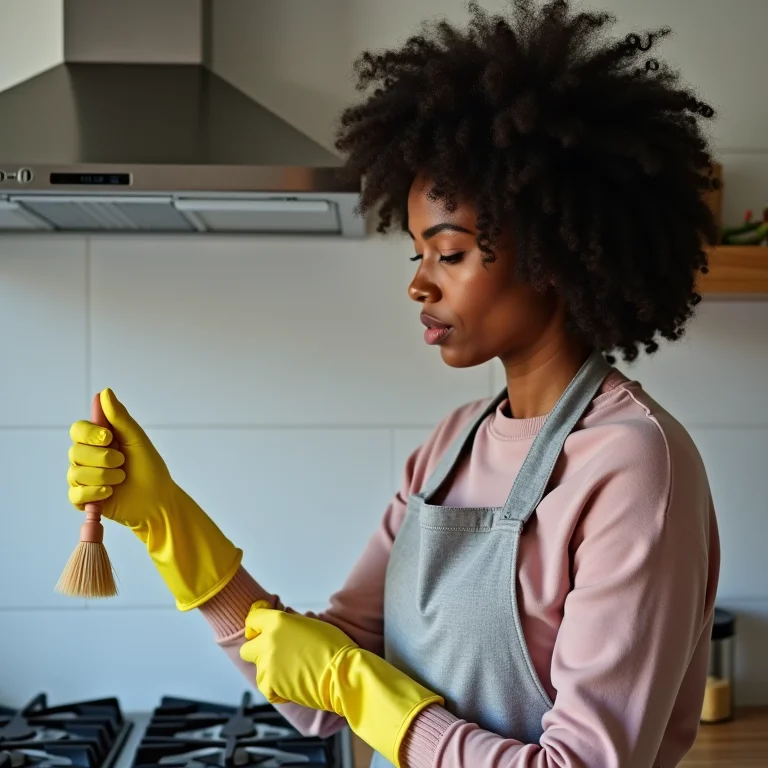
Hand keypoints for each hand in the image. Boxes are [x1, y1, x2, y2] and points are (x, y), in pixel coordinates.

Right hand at [66, 388, 241, 609]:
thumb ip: (120, 418)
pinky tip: (110, 493)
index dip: (89, 433)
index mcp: (99, 441)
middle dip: (103, 458)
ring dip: (105, 476)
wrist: (158, 501)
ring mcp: (84, 479)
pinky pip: (75, 494)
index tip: (109, 437)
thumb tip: (105, 391)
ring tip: (122, 479)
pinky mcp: (84, 500)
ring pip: (76, 473)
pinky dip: (95, 492)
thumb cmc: (150, 469)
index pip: (78, 429)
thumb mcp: (137, 440)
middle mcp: (87, 457)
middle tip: (122, 463)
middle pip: (75, 451)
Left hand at [240, 602, 443, 767]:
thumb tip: (286, 619)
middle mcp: (268, 641)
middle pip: (248, 648)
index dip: (256, 625)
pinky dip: (276, 690)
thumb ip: (292, 623)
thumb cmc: (335, 648)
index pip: (253, 618)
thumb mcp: (312, 625)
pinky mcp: (271, 685)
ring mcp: (268, 664)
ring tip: (291, 673)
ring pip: (258, 670)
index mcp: (278, 621)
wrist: (343, 673)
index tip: (259, 630)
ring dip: (270, 672)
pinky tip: (292, 685)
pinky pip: (266, 688)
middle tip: (274, 655)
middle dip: (258, 651)